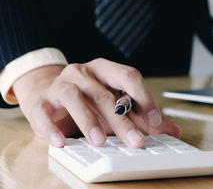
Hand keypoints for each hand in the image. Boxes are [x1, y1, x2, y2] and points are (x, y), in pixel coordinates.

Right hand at [12, 58, 180, 147]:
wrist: (46, 93)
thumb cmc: (87, 100)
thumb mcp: (115, 105)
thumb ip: (142, 117)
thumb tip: (173, 131)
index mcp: (105, 70)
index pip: (128, 76)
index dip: (143, 97)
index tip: (155, 120)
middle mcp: (83, 72)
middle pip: (104, 93)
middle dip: (122, 120)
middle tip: (135, 141)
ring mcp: (60, 84)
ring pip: (75, 97)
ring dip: (89, 121)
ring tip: (101, 141)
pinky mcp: (39, 100)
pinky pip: (43, 112)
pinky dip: (51, 128)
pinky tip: (62, 142)